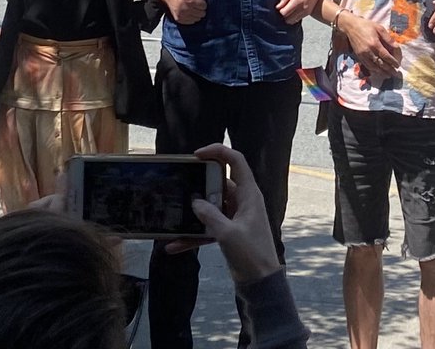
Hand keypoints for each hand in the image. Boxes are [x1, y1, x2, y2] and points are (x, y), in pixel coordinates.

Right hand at [166, 143, 280, 283]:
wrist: (260, 283)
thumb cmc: (251, 254)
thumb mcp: (228, 234)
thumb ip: (210, 216)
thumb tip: (195, 201)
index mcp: (249, 194)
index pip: (236, 161)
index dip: (218, 152)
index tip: (197, 155)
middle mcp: (242, 201)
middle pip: (218, 183)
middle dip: (199, 185)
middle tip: (181, 184)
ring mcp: (235, 217)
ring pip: (210, 208)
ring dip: (193, 214)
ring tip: (174, 214)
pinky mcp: (228, 232)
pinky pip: (208, 228)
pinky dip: (193, 235)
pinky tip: (174, 245)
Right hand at [169, 0, 208, 23]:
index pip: (203, 6)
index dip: (203, 3)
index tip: (199, 0)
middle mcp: (184, 8)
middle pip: (201, 14)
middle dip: (201, 9)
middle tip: (197, 5)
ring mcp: (181, 15)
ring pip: (197, 19)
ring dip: (197, 14)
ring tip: (193, 8)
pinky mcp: (178, 19)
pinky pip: (191, 22)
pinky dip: (192, 18)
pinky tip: (190, 12)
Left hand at [276, 0, 324, 24]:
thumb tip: (278, 7)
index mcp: (296, 2)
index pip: (284, 13)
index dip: (280, 10)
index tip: (280, 6)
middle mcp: (301, 9)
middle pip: (288, 19)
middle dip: (284, 15)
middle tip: (284, 8)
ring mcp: (305, 12)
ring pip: (293, 21)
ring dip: (289, 17)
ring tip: (289, 9)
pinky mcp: (308, 13)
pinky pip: (298, 19)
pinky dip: (294, 17)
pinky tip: (294, 10)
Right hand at [343, 12, 401, 76]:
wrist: (351, 26)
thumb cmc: (367, 26)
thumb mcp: (380, 28)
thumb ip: (388, 38)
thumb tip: (397, 47)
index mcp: (374, 44)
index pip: (386, 56)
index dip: (392, 62)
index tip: (398, 66)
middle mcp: (368, 51)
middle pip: (380, 64)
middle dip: (389, 70)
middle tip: (396, 74)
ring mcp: (363, 55)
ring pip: (374, 67)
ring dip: (382, 72)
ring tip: (388, 75)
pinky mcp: (359, 57)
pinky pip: (367, 66)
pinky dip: (374, 70)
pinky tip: (379, 71)